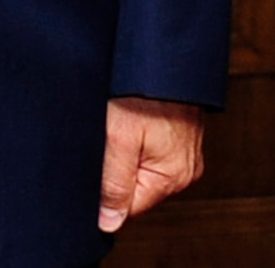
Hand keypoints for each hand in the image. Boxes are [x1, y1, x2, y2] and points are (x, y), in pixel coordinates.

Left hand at [98, 97, 204, 232]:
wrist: (163, 52)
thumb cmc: (142, 90)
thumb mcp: (118, 138)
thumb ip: (113, 183)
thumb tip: (109, 222)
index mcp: (172, 177)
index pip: (129, 207)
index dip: (103, 192)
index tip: (91, 166)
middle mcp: (184, 170)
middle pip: (135, 187)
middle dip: (112, 169)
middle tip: (102, 139)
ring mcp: (184, 152)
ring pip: (140, 167)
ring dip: (122, 152)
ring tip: (115, 124)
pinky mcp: (179, 135)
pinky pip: (149, 149)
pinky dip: (133, 139)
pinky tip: (124, 119)